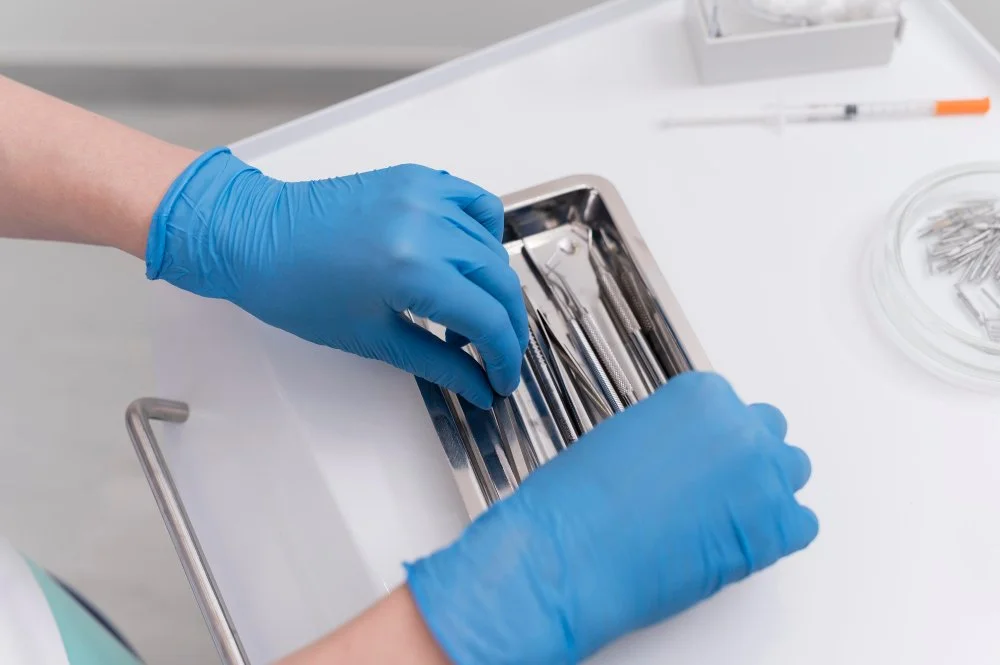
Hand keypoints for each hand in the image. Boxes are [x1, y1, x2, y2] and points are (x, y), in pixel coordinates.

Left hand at [145, 148, 528, 408]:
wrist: (252, 236)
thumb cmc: (294, 289)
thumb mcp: (373, 338)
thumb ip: (438, 362)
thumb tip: (479, 387)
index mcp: (412, 269)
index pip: (488, 318)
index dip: (505, 356)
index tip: (503, 379)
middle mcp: (427, 225)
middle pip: (500, 282)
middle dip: (509, 327)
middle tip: (499, 356)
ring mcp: (424, 195)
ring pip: (492, 246)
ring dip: (494, 287)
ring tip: (470, 317)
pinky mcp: (417, 179)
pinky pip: (474, 202)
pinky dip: (484, 234)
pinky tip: (469, 260)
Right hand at [406, 372, 818, 663]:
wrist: (573, 549)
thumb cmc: (582, 498)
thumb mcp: (627, 436)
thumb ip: (675, 437)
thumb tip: (691, 456)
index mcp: (702, 396)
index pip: (734, 409)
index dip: (716, 441)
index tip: (703, 461)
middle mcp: (740, 427)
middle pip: (769, 436)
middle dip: (746, 460)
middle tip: (714, 489)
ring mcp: (763, 476)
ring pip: (791, 475)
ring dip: (766, 493)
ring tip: (725, 517)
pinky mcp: (774, 528)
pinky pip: (800, 525)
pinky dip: (776, 536)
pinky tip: (737, 543)